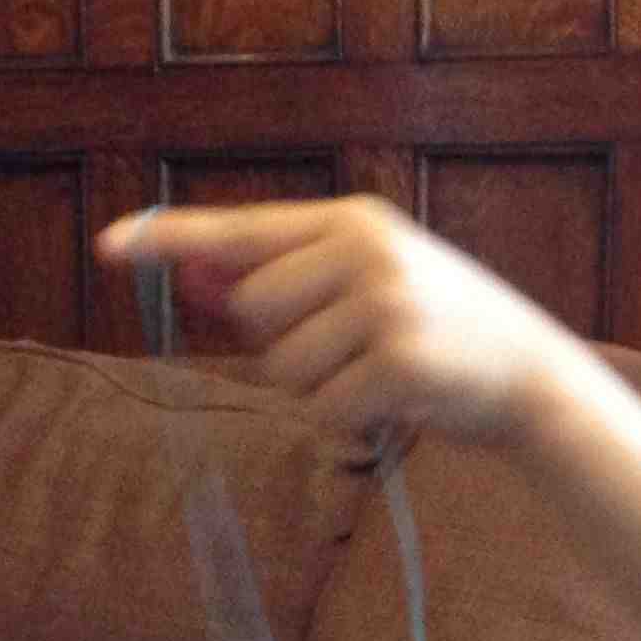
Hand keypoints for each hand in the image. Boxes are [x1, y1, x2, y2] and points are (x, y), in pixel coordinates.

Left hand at [99, 198, 583, 449]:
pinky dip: (349, 420)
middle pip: (253, 311)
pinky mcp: (399, 363)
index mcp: (352, 220)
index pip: (240, 230)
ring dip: (319, 388)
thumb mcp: (366, 287)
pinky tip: (396, 403)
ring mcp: (385, 306)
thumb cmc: (437, 332)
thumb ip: (286, 282)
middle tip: (354, 348)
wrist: (531, 376)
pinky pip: (324, 408)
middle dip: (285, 345)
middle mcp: (365, 252)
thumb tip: (193, 282)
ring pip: (283, 368)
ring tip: (381, 373)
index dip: (169, 239)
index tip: (109, 246)